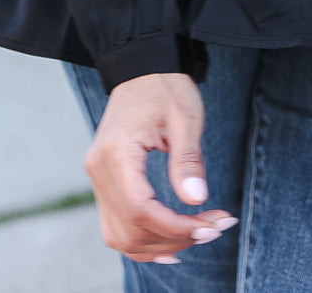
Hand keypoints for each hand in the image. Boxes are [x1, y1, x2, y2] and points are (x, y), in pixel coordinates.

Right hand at [84, 71, 237, 264]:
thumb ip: (188, 160)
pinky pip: (117, 225)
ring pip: (120, 236)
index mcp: (116, 153)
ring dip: (160, 245)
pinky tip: (171, 243)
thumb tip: (196, 200)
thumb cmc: (165, 86)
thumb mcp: (185, 117)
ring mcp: (97, 177)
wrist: (141, 66)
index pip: (140, 210)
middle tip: (214, 228)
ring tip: (199, 235)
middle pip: (129, 230)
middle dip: (174, 239)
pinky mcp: (104, 180)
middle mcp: (98, 170)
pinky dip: (142, 240)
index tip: (210, 225)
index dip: (175, 227)